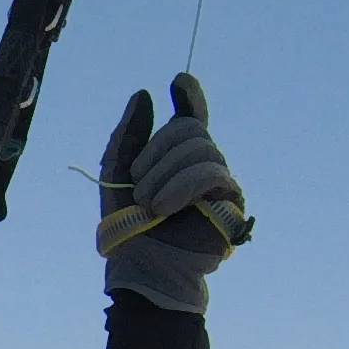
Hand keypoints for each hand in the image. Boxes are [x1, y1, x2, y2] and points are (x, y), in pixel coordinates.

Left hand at [96, 74, 249, 313]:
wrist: (140, 265)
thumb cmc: (127, 224)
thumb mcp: (117, 174)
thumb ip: (128, 134)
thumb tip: (144, 94)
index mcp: (176, 155)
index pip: (191, 116)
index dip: (190, 95)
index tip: (178, 83)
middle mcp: (202, 163)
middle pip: (190, 128)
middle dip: (157, 152)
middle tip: (137, 186)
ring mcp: (220, 181)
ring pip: (201, 148)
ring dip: (165, 174)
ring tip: (149, 204)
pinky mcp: (231, 202)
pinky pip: (211, 173)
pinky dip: (181, 186)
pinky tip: (163, 208)